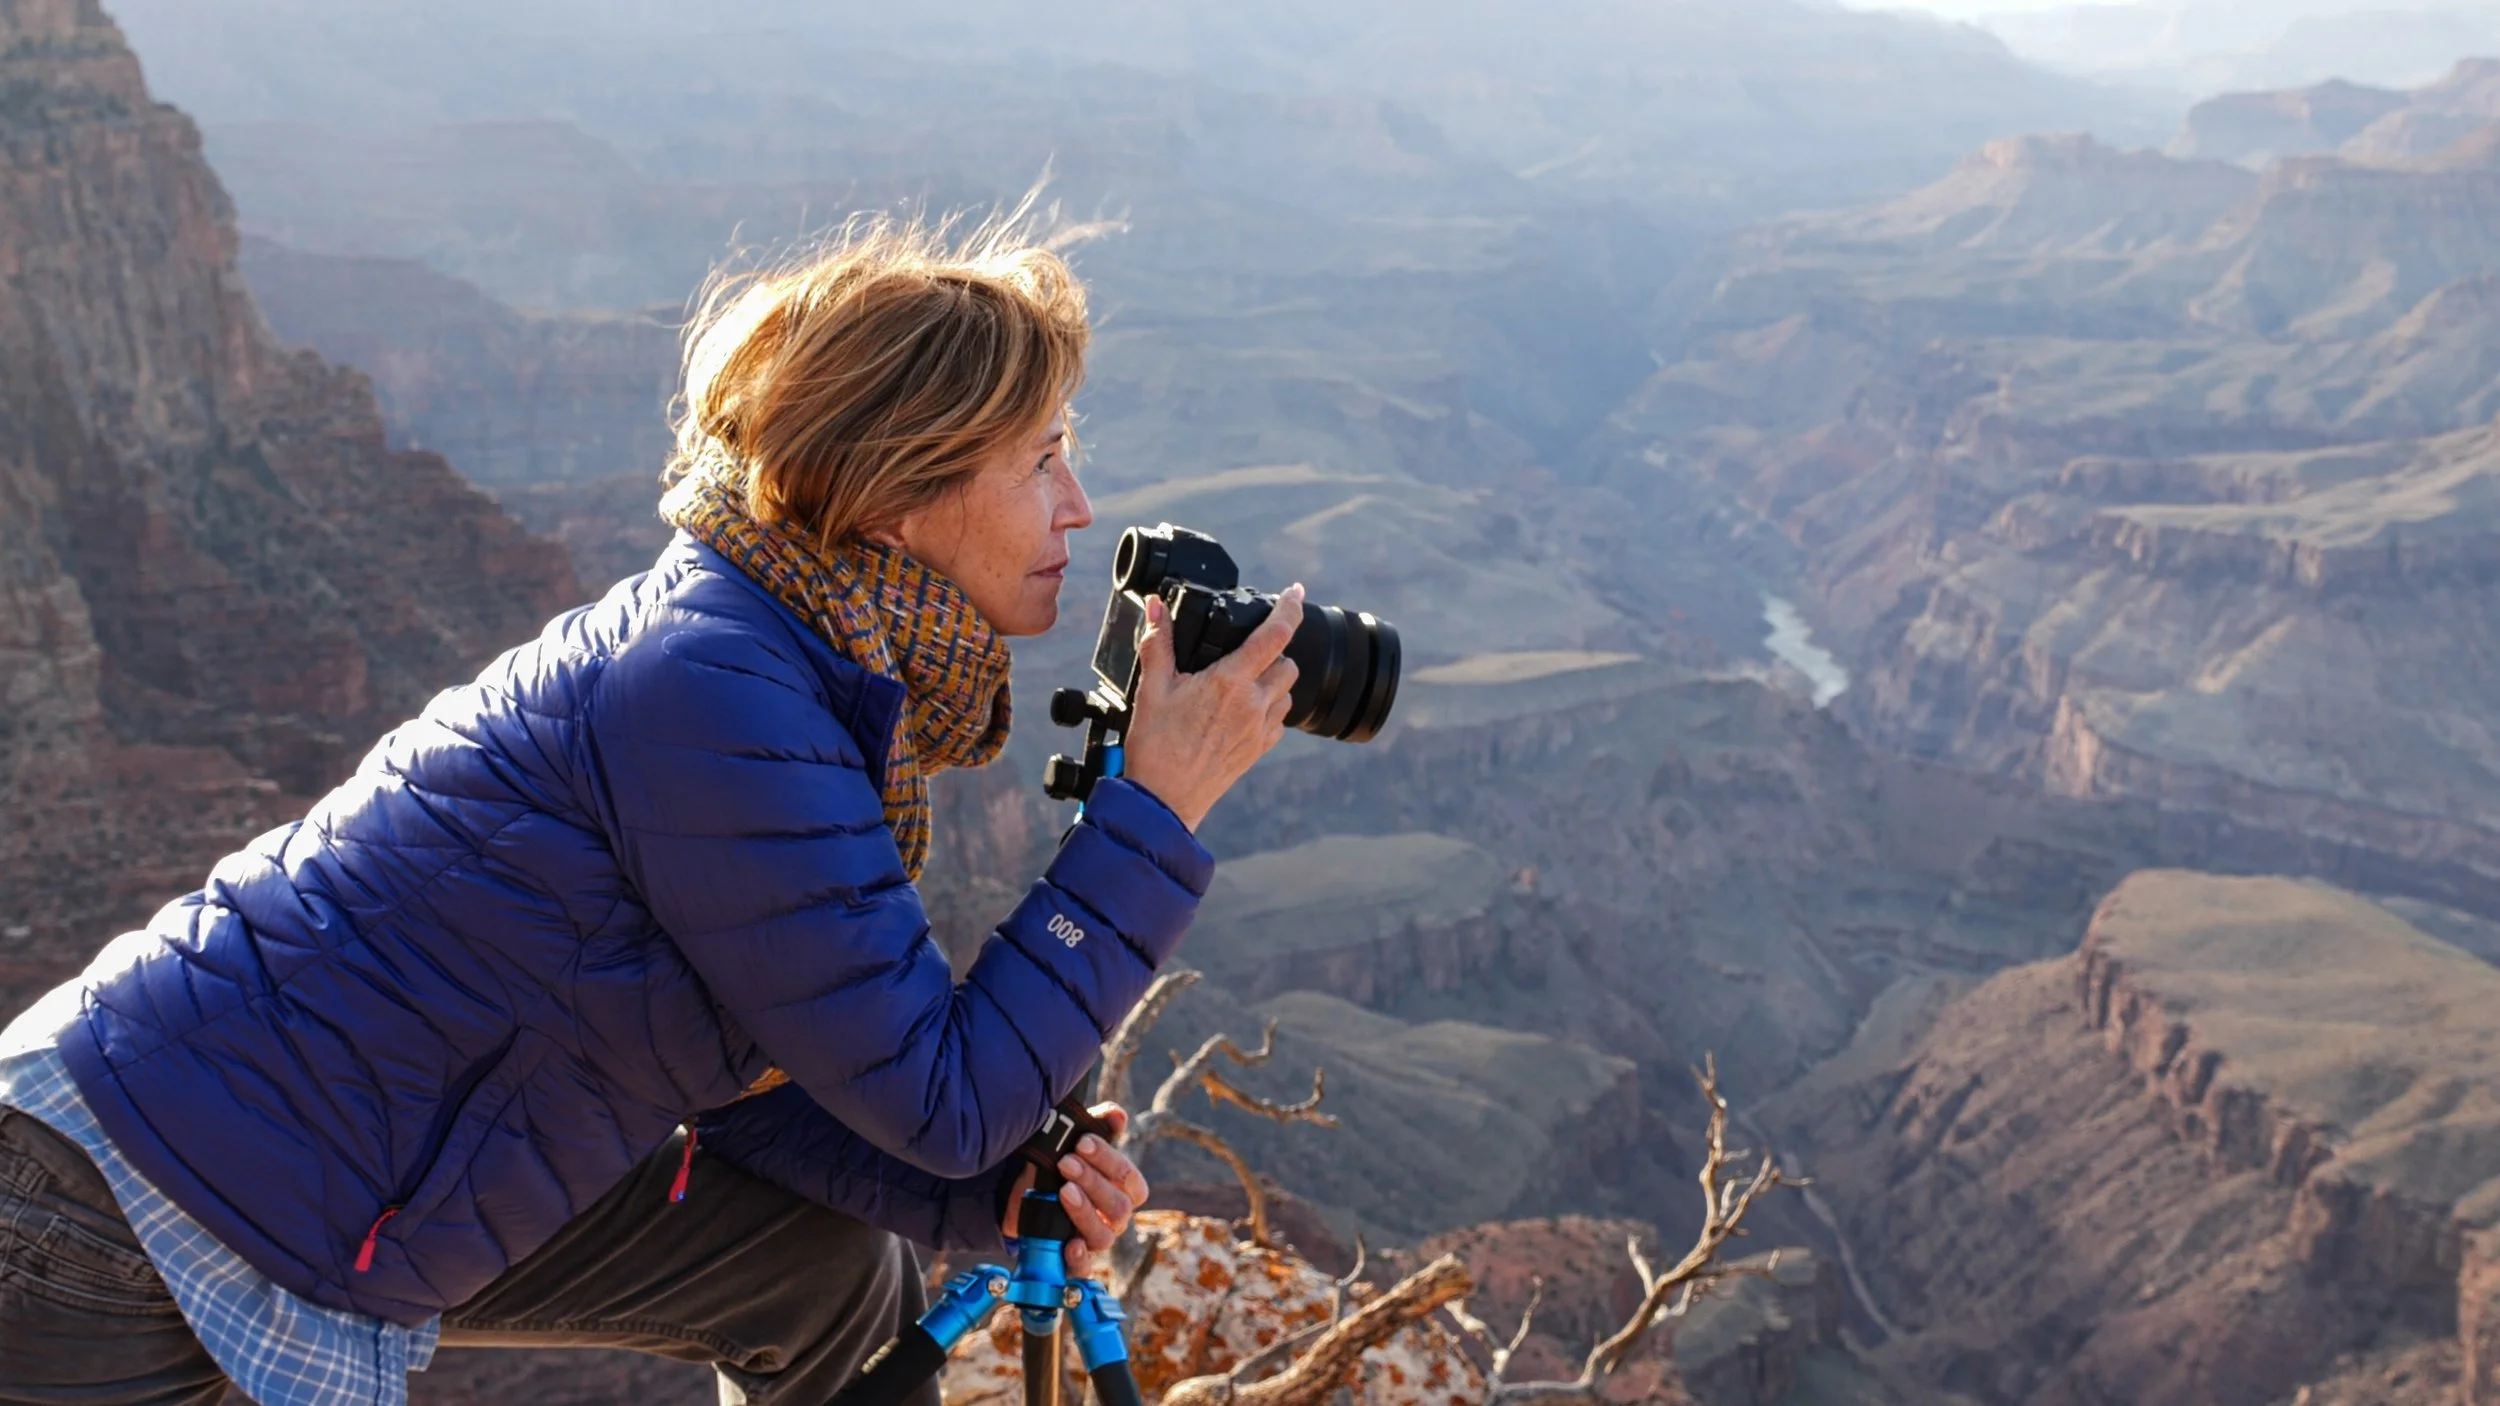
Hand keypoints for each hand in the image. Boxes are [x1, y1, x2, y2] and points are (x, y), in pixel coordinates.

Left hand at [999, 1104, 1149, 1278]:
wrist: (1021, 1192)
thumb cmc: (1059, 1165)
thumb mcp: (1073, 1143)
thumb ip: (1097, 1127)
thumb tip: (1117, 1115)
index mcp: (1122, 1190)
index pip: (1129, 1178)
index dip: (1109, 1160)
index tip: (1082, 1142)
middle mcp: (1114, 1218)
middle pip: (1119, 1207)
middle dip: (1092, 1182)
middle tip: (1065, 1162)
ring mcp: (1095, 1239)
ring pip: (1104, 1236)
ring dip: (1084, 1212)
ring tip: (1063, 1190)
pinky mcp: (1072, 1258)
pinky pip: (1084, 1269)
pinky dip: (1079, 1259)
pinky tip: (1069, 1244)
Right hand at [1119, 585, 1303, 829]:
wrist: (1163, 801)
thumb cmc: (1155, 746)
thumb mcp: (1152, 688)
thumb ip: (1159, 642)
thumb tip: (1157, 606)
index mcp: (1229, 682)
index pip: (1275, 635)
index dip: (1290, 608)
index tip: (1295, 592)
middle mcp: (1253, 704)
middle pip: (1287, 663)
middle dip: (1272, 652)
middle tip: (1243, 653)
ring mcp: (1260, 729)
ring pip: (1287, 692)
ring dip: (1272, 681)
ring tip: (1239, 683)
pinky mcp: (1259, 750)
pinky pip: (1279, 720)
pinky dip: (1268, 708)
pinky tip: (1241, 711)